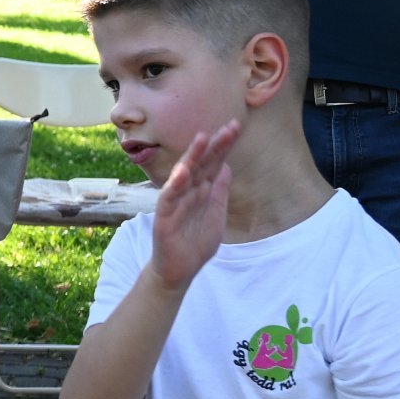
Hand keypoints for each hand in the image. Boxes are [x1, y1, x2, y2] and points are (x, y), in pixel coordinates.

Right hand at [149, 120, 237, 290]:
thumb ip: (219, 192)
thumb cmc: (195, 244)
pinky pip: (169, 198)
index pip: (214, 164)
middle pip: (202, 164)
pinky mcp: (164, 217)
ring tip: (202, 138)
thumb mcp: (216, 216)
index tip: (234, 127)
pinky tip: (182, 170)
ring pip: (184, 175)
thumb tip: (226, 166)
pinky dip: (175, 184)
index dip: (223, 146)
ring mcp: (175, 202)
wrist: (178, 271)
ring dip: (192, 157)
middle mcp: (188, 192)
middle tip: (228, 127)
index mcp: (202, 191)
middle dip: (214, 146)